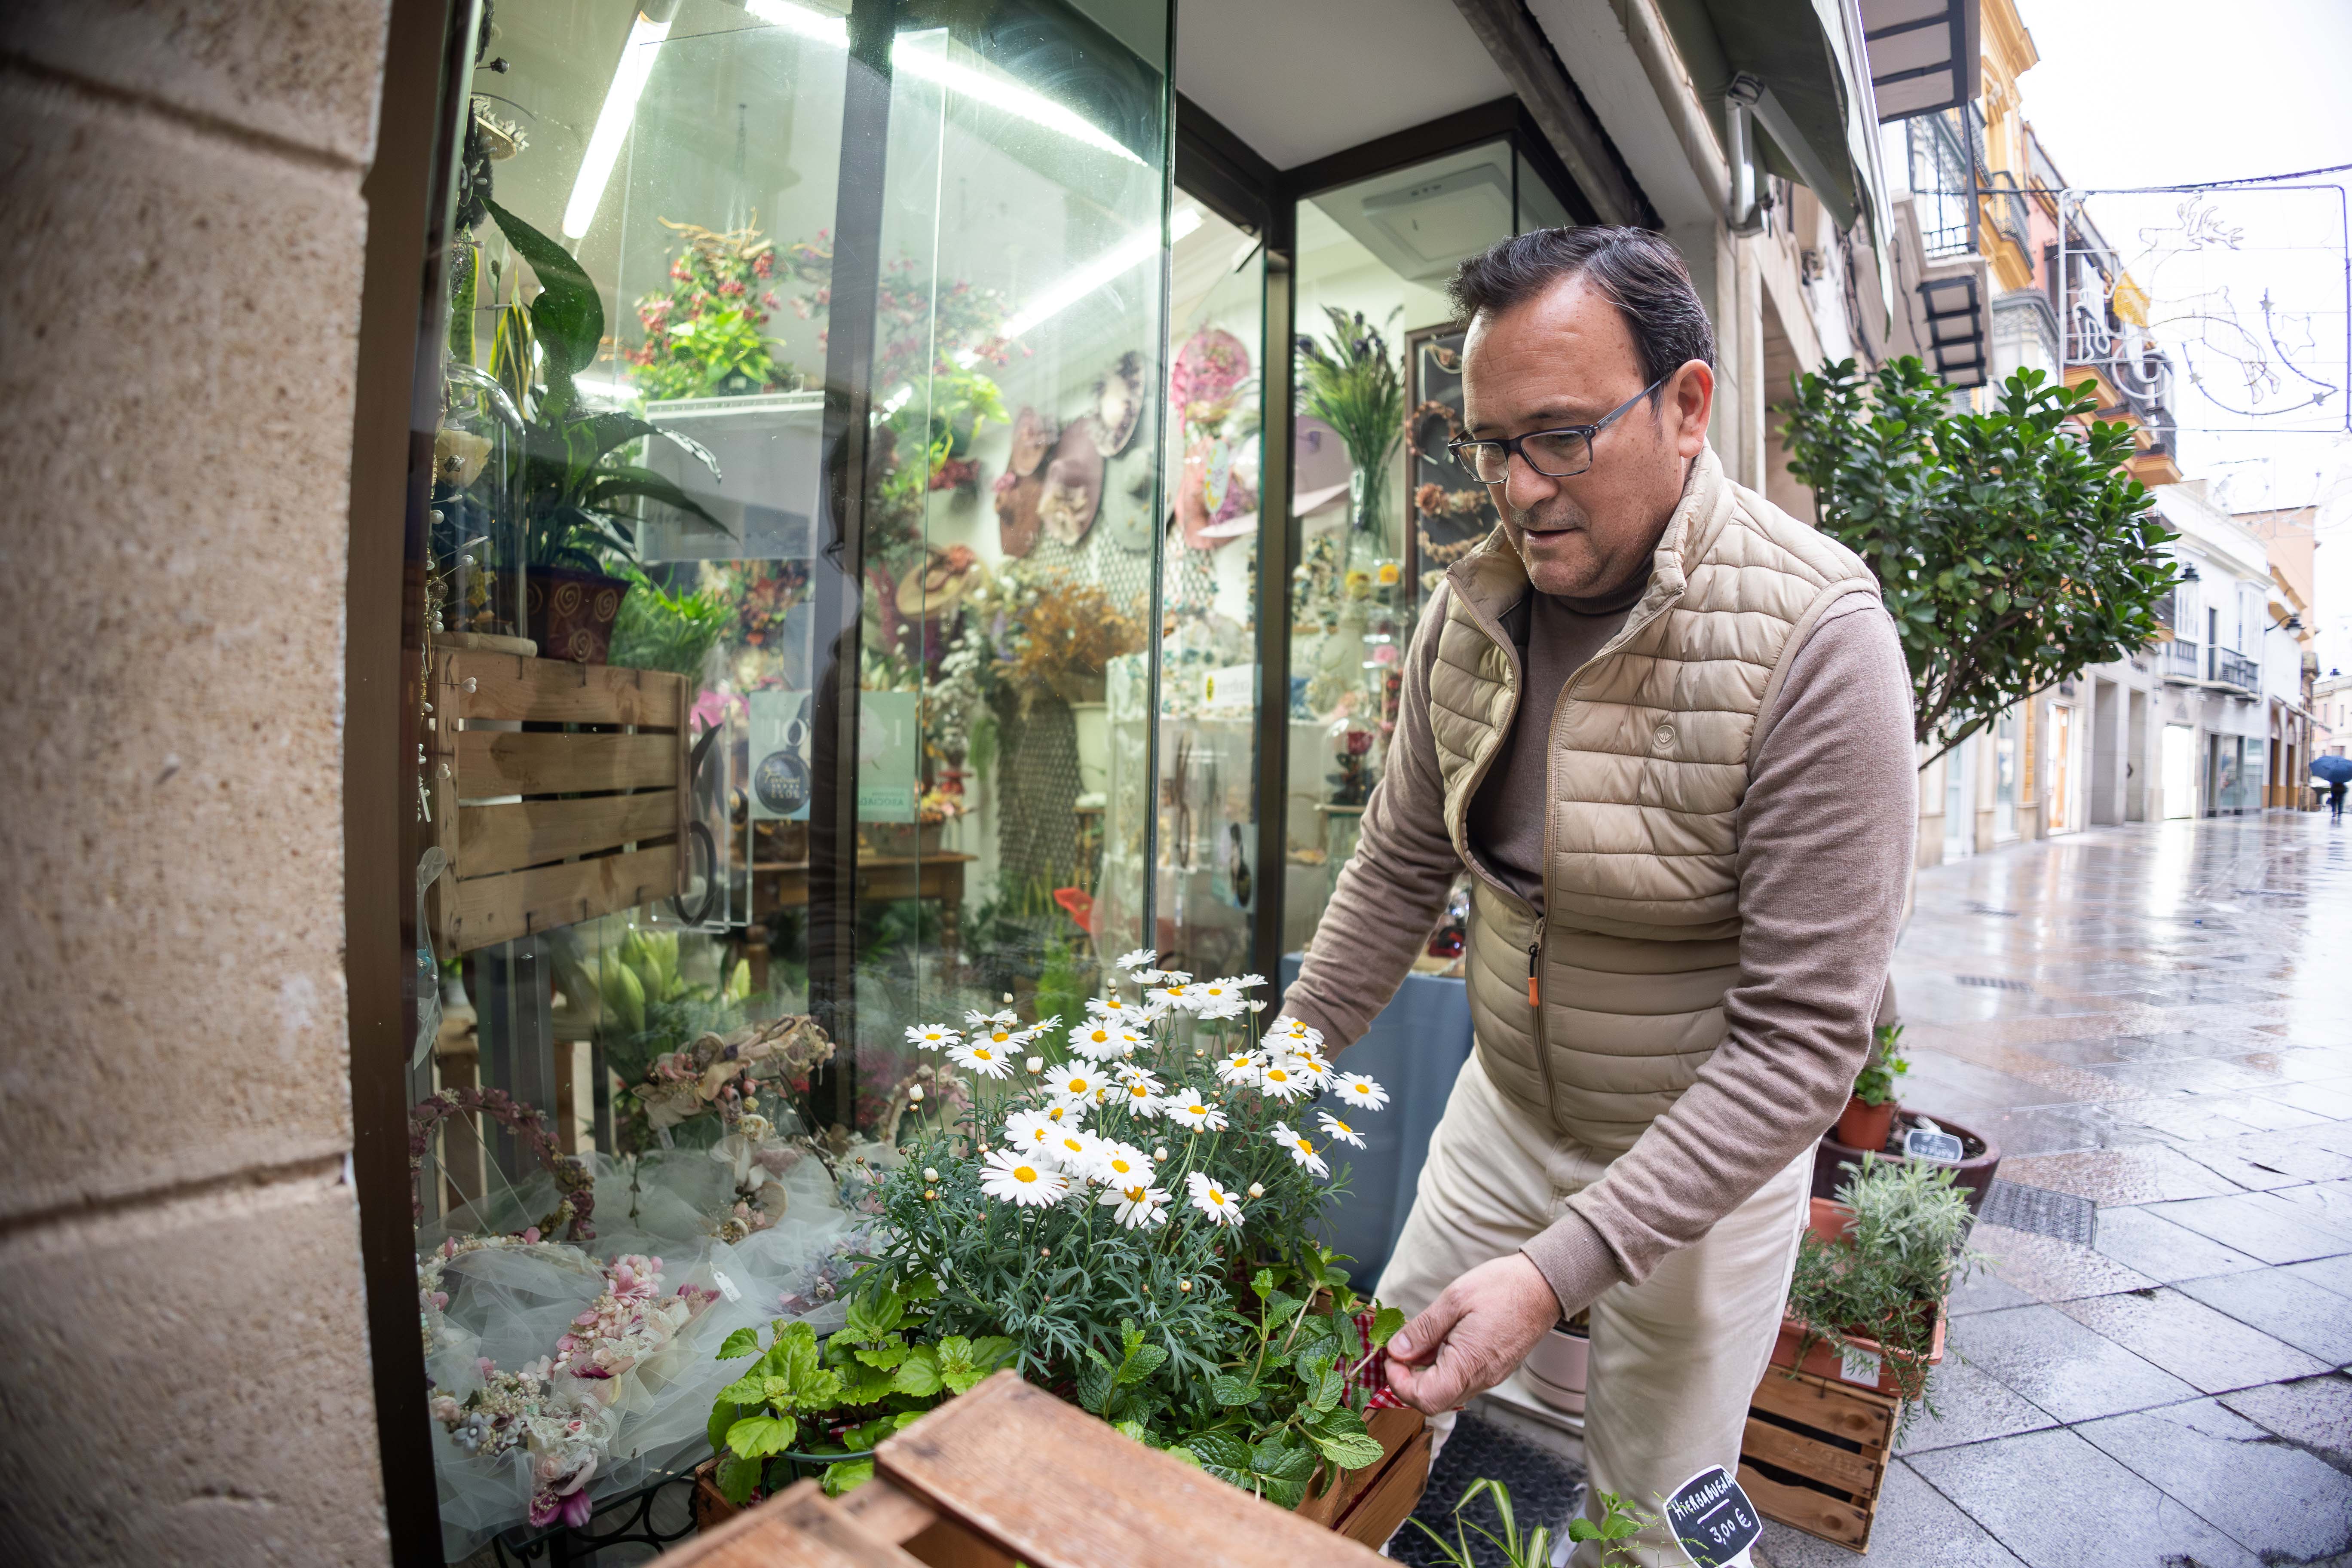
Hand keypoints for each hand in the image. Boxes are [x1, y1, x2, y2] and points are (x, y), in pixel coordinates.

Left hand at [1383, 1253, 1559, 1414]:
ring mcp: (1489, 1377)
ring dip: (1424, 1374)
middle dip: (1408, 1380)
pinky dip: (1442, 1369)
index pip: (1424, 1399)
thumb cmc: (1503, 1287)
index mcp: (1468, 1364)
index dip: (1399, 1383)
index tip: (1392, 1356)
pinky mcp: (1493, 1370)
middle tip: (1400, 1349)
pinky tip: (1441, 1342)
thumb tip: (1396, 1351)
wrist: (1543, 1286)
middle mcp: (1480, 1379)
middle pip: (1433, 1401)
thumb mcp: (1454, 1299)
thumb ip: (1423, 1330)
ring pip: (1446, 1393)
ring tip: (1422, 1341)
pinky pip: (1460, 1382)